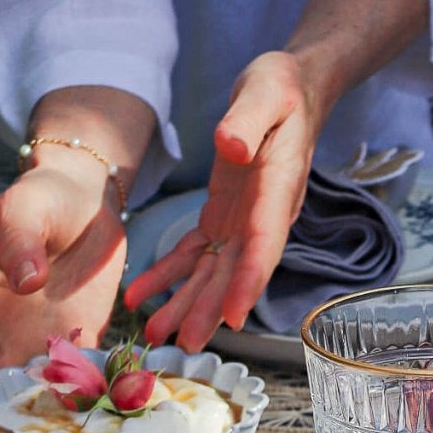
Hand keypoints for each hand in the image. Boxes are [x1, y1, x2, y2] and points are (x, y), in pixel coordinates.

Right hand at [0, 162, 126, 428]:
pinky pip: (83, 377)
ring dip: (40, 427)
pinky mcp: (84, 336)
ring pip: (37, 393)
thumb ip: (19, 242)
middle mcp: (8, 332)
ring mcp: (46, 337)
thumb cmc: (41, 200)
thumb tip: (26, 280)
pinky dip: (85, 403)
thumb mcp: (21, 210)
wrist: (85, 196)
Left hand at [128, 51, 319, 352]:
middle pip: (236, 273)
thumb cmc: (280, 88)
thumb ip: (247, 119)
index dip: (248, 282)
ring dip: (188, 304)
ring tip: (157, 333)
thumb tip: (229, 145)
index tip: (233, 316)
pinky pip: (196, 254)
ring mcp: (244, 222)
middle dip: (211, 310)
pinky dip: (170, 275)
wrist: (289, 90)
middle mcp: (263, 217)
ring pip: (214, 273)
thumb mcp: (264, 92)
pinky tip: (142, 295)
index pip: (263, 244)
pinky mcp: (224, 218)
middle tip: (186, 344)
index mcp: (275, 191)